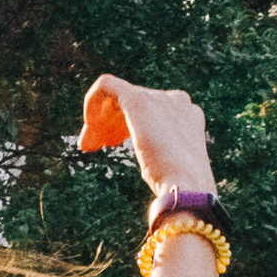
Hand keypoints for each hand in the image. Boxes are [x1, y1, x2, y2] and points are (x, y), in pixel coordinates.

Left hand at [80, 74, 213, 194]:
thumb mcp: (176, 170)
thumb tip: (155, 164)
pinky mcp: (138, 100)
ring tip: (89, 145)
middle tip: (94, 146)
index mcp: (188, 116)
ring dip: (100, 120)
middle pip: (133, 104)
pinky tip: (88, 124)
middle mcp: (176, 102)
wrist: (187, 188)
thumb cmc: (181, 191)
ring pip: (118, 98)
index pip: (151, 111)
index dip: (126, 124)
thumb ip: (165, 158)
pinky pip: (107, 85)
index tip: (112, 144)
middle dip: (110, 123)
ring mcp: (159, 98)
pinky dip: (92, 100)